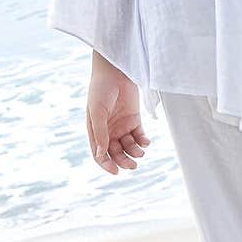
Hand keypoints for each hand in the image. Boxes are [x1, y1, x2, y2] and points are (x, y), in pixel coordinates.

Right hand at [87, 52, 151, 175]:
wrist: (116, 70)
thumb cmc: (101, 88)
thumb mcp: (97, 111)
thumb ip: (100, 133)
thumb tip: (101, 154)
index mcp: (96, 130)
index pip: (99, 154)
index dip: (106, 164)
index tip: (115, 172)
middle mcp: (108, 130)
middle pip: (115, 153)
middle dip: (123, 161)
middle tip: (132, 165)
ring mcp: (121, 125)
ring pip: (128, 147)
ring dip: (134, 152)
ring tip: (140, 152)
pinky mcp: (134, 119)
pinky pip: (139, 136)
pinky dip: (143, 141)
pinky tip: (146, 142)